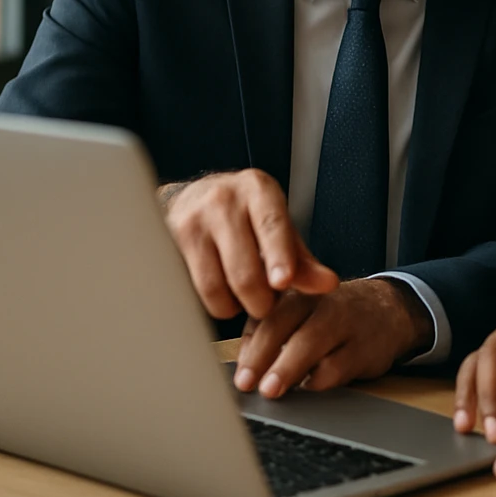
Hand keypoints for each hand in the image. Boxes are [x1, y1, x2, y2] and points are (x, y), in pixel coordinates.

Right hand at [159, 169, 338, 319]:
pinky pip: (192, 291)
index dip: (279, 257)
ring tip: (244, 297)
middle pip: (244, 270)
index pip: (272, 226)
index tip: (283, 282)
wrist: (193, 197)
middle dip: (261, 301)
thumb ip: (304, 260)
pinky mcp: (168, 244)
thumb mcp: (280, 227)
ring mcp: (191, 221)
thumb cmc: (246, 216)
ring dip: (235, 306)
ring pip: (215, 286)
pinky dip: (212, 303)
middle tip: (267, 303)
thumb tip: (327, 285)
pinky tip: (221, 293)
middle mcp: (222, 200)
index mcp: (258, 190)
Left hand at [232, 278, 433, 396]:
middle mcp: (320, 302)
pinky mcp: (365, 347)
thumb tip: (244, 363)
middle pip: (285, 323)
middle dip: (262, 356)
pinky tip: (308, 386)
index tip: (239, 372)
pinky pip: (338, 366)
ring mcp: (346, 322)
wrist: (391, 309)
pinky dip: (319, 380)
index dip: (250, 345)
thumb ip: (269, 329)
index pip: (267, 314)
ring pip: (312, 343)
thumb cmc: (334, 314)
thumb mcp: (302, 310)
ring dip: (288, 369)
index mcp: (299, 291)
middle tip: (246, 383)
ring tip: (271, 389)